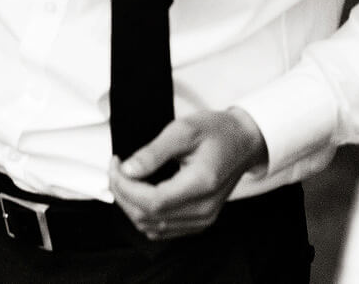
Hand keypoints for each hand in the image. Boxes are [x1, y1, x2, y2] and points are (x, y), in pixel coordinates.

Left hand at [109, 107, 267, 239]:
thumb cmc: (218, 132)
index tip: (115, 164)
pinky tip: (138, 194)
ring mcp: (202, 219)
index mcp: (200, 185)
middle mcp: (203, 210)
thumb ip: (153, 152)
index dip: (125, 186)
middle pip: (148, 217)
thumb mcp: (183, 129)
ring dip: (131, 205)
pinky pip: (163, 228)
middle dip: (123, 194)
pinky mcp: (199, 221)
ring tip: (124, 179)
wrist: (243, 142)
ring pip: (153, 226)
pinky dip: (144, 214)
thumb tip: (128, 169)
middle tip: (116, 169)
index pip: (152, 201)